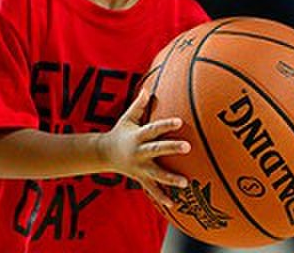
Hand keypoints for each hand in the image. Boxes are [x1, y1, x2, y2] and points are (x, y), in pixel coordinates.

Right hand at [100, 88, 189, 207]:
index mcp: (138, 136)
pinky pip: (152, 189)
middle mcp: (139, 153)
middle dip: (172, 148)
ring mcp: (140, 167)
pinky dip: (161, 197)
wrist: (104, 154)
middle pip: (157, 150)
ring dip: (170, 179)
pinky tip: (173, 204)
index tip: (180, 121)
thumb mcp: (127, 118)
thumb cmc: (121, 132)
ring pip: (157, 174)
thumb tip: (148, 89)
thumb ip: (139, 105)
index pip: (153, 129)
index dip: (166, 125)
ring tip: (185, 182)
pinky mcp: (140, 178)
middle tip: (188, 147)